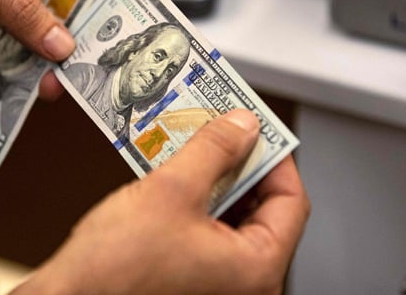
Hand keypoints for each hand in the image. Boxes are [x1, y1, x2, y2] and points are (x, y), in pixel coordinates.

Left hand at [0, 0, 151, 99]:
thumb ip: (18, 4)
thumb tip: (60, 39)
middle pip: (67, 2)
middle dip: (94, 18)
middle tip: (120, 35)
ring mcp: (1, 23)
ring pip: (47, 42)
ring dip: (66, 57)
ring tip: (82, 71)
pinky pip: (21, 71)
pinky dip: (34, 83)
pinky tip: (43, 89)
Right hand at [13, 109, 309, 294]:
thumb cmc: (113, 273)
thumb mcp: (171, 191)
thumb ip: (215, 150)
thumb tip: (242, 126)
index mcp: (257, 269)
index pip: (292, 201)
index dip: (275, 158)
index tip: (258, 131)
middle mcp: (246, 285)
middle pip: (264, 209)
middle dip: (241, 166)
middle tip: (222, 132)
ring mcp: (220, 286)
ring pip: (234, 219)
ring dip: (217, 181)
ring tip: (195, 149)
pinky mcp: (195, 282)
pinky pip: (211, 234)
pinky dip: (200, 204)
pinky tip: (178, 178)